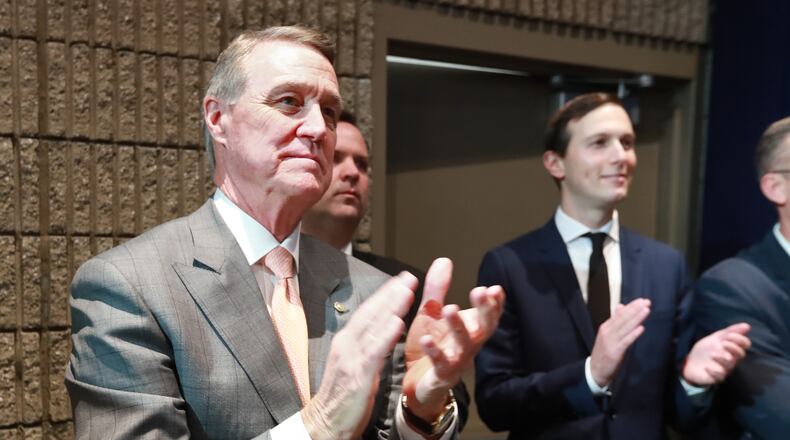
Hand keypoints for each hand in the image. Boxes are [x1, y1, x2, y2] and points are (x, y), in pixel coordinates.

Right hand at [302, 272, 415, 439]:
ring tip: (408, 291)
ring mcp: (350, 358)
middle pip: (370, 313)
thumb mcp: (356, 364)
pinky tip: (398, 322)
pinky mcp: (357, 375)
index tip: (401, 281)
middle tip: (408, 277)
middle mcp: (346, 344)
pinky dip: (385, 334)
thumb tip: (386, 328)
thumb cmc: (342, 396)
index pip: (367, 312)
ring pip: (373, 326)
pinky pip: (373, 351)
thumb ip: (369, 346)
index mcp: (346, 341)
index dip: (385, 294)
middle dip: (390, 293)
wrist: (325, 423)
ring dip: (391, 306)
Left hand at [402, 258, 504, 421]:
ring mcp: (457, 361)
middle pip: (484, 328)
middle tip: (480, 291)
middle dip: (485, 310)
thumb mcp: (431, 313)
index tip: (495, 288)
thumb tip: (445, 260)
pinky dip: (435, 351)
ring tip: (450, 308)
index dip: (495, 303)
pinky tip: (426, 339)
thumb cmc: (431, 346)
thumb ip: (438, 289)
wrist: (417, 383)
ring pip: (465, 345)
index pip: (489, 315)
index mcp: (469, 328)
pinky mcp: (442, 375)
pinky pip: (441, 364)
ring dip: (459, 326)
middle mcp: (469, 345)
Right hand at [589, 298, 650, 386]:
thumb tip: (620, 306)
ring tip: (646, 310)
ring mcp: (610, 342)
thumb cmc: (603, 352)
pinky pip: (625, 341)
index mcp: (606, 327)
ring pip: (625, 328)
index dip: (631, 307)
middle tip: (647, 302)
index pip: (620, 314)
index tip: (642, 300)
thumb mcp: (607, 335)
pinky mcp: (614, 352)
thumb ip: (614, 321)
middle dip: (635, 310)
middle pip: (623, 318)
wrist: (594, 371)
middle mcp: (607, 332)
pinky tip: (641, 328)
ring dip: (636, 318)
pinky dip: (633, 334)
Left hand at [682, 322, 750, 386]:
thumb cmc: (706, 349)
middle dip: (733, 348)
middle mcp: (731, 359)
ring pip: (730, 366)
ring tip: (712, 354)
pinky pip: (719, 377)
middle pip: (741, 355)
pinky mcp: (716, 377)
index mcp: (732, 348)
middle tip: (723, 344)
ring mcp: (724, 369)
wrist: (691, 362)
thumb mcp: (716, 338)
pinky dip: (714, 372)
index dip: (740, 339)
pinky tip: (706, 367)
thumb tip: (747, 326)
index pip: (745, 344)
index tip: (729, 335)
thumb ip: (730, 331)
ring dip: (722, 359)